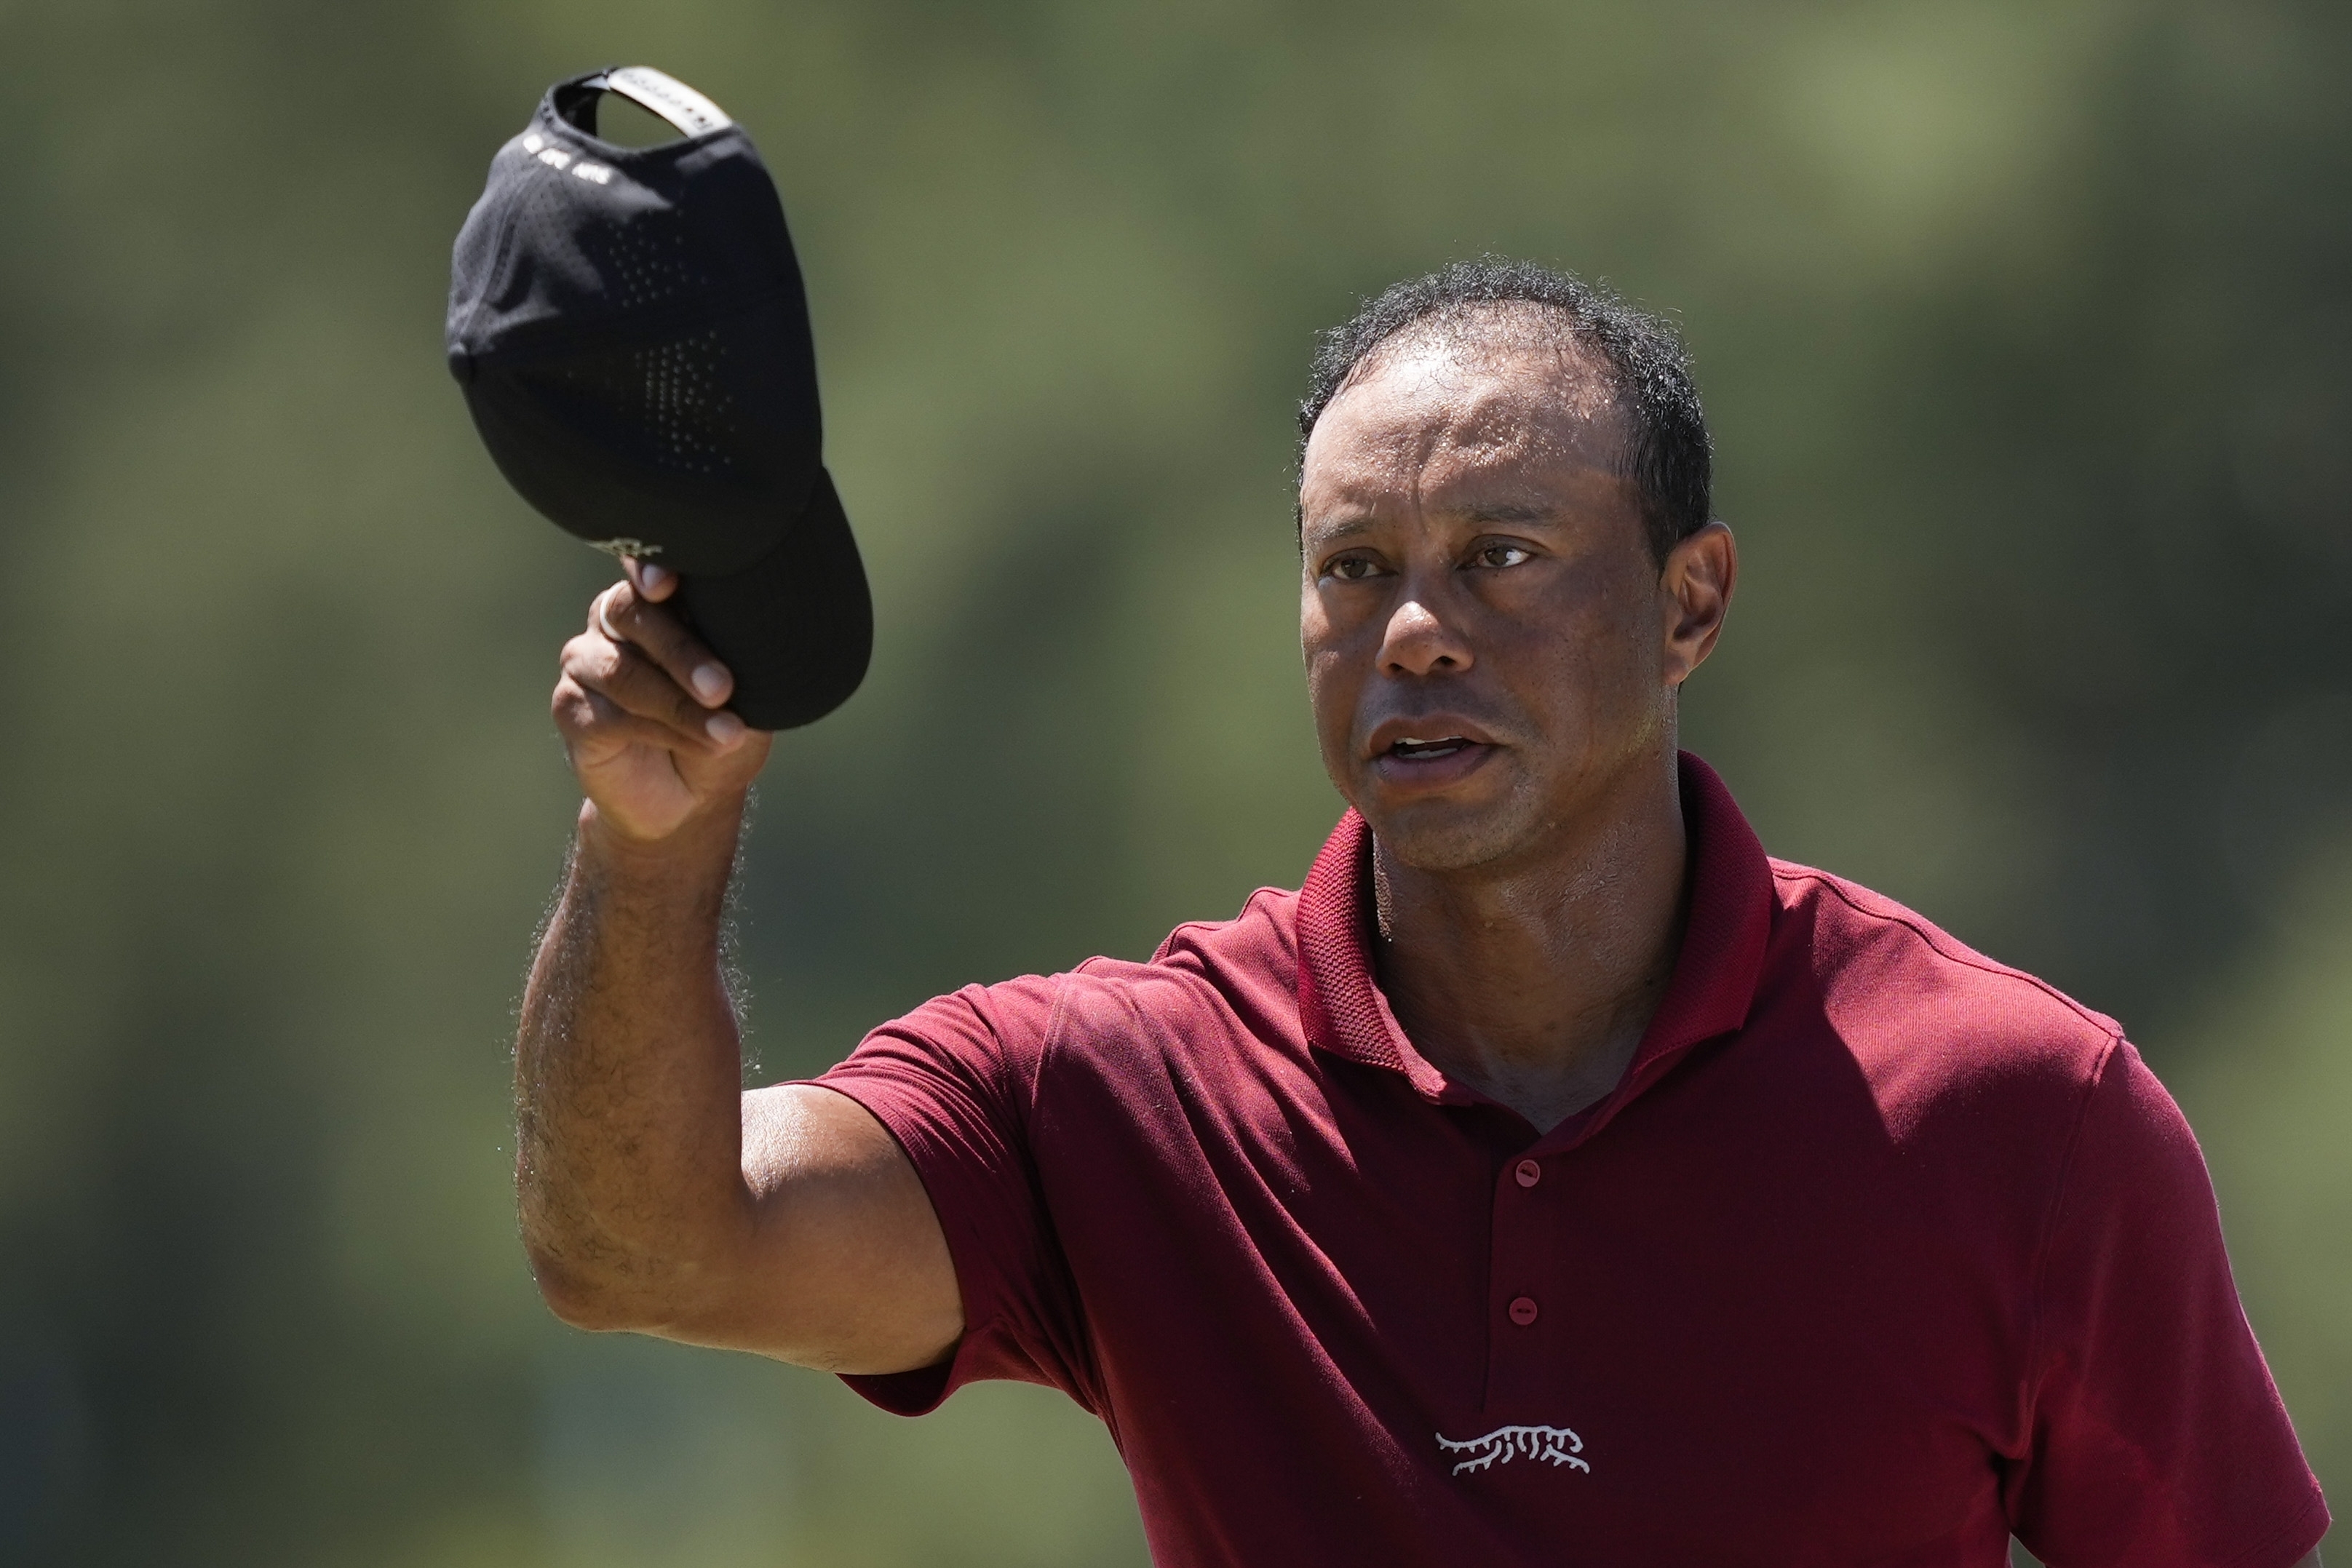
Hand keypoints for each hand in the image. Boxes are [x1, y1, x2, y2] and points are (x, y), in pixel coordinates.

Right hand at [553, 560, 771, 843]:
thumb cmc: (724, 723)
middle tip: (724, 687)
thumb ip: (743, 652)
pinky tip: (699, 744)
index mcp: (657, 599)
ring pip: (623, 670)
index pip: (647, 568)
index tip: (668, 584)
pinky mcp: (572, 709)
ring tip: (727, 731)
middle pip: (632, 613)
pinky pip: (613, 714)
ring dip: (679, 704)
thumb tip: (765, 634)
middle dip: (682, 652)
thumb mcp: (750, 687)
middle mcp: (613, 621)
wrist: (693, 797)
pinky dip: (663, 731)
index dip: (650, 566)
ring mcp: (586, 662)